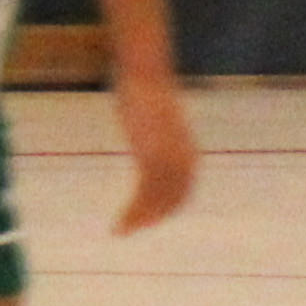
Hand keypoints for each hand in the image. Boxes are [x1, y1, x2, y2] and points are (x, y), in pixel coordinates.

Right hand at [110, 73, 197, 233]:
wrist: (145, 74)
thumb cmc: (148, 92)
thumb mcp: (158, 118)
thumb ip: (159, 133)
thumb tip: (152, 133)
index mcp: (187, 150)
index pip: (184, 188)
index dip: (169, 205)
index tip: (151, 218)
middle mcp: (182, 157)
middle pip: (173, 198)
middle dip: (154, 216)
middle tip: (132, 229)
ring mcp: (167, 157)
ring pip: (158, 200)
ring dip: (139, 219)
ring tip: (121, 230)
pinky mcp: (150, 154)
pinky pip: (144, 193)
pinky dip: (133, 212)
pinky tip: (119, 222)